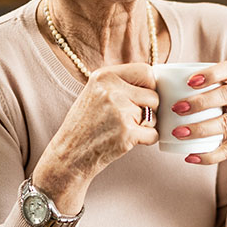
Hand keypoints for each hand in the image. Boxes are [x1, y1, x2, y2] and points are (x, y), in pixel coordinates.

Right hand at [34, 63, 159, 208]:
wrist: (69, 154)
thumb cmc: (85, 125)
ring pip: (154, 115)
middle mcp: (111, 90)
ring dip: (146, 125)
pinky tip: (127, 141)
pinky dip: (147, 139)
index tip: (142, 97)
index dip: (150, 85)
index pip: (145, 71)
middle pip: (153, 95)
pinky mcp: (127, 132)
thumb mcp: (96, 92)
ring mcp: (120, 111)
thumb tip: (157, 81)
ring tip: (123, 129)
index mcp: (104, 76)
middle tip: (130, 118)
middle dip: (149, 109)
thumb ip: (122, 84)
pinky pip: (154, 133)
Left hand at [169, 61, 226, 167]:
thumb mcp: (224, 88)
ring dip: (199, 128)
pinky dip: (208, 156)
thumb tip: (156, 82)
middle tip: (176, 108)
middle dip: (199, 102)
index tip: (189, 82)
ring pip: (225, 123)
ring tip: (178, 132)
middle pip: (224, 96)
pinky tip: (190, 156)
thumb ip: (201, 85)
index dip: (210, 74)